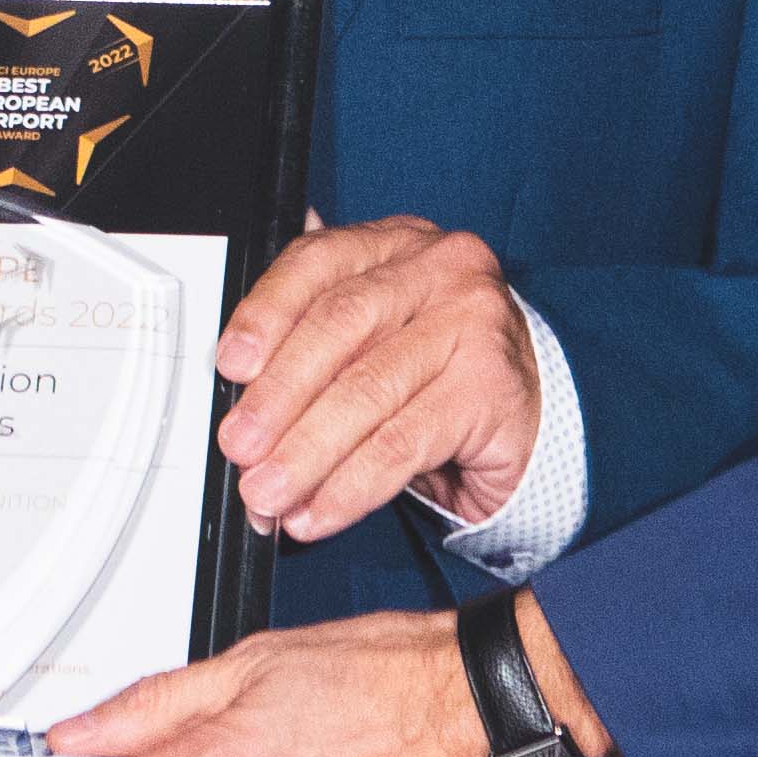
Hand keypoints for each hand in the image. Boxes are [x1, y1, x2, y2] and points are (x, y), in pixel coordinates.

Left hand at [213, 215, 539, 541]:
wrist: (529, 414)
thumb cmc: (436, 372)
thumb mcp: (372, 339)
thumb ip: (311, 345)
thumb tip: (236, 396)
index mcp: (396, 245)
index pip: (318, 263)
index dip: (265, 314)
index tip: (229, 365)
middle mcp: (440, 270)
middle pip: (340, 326)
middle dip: (278, 395)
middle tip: (239, 447)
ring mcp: (473, 324)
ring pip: (367, 391)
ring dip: (306, 452)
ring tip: (269, 491)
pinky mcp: (490, 388)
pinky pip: (403, 444)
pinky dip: (351, 486)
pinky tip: (320, 510)